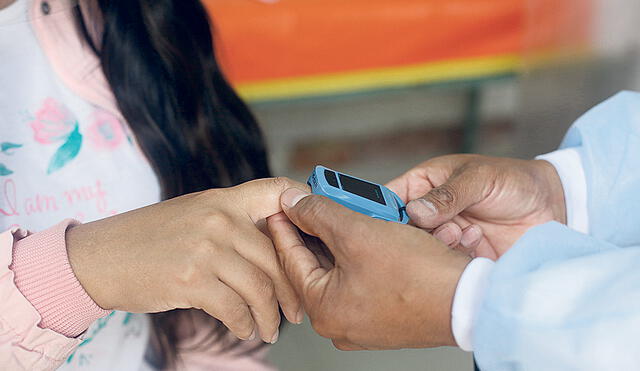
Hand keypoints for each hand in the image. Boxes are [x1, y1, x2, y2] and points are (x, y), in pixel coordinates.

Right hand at [66, 177, 306, 342]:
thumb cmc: (148, 239)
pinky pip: (236, 308)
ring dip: (271, 315)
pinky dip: (246, 324)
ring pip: (261, 287)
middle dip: (292, 289)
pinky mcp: (192, 280)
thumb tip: (275, 245)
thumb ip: (232, 222)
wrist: (100, 257)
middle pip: (277, 254)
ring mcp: (206, 248)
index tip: (314, 238)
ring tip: (271, 329)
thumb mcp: (193, 214)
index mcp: (222, 199)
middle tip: (297, 310)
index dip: (304, 206)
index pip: (276, 190)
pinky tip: (246, 330)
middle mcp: (219, 219)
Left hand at [267, 188, 470, 349]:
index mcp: (323, 309)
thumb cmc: (416, 273)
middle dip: (317, 231)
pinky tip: (373, 236)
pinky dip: (364, 258)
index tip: (280, 205)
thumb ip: (319, 213)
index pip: (291, 259)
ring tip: (344, 213)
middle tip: (313, 205)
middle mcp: (340, 323)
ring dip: (344, 242)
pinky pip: (366, 282)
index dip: (285, 225)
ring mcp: (365, 324)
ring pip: (343, 273)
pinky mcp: (389, 319)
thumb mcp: (358, 231)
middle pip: (318, 266)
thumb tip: (293, 203)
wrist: (470, 301)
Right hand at [386, 155, 565, 258]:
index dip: (379, 214)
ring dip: (440, 244)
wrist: (554, 206)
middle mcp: (428, 215)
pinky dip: (458, 257)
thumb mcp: (479, 178)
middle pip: (399, 233)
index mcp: (423, 186)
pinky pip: (446, 267)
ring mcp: (444, 239)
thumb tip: (416, 213)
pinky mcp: (460, 260)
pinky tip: (478, 241)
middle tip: (440, 228)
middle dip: (415, 234)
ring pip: (421, 252)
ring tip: (464, 231)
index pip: (387, 200)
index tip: (387, 225)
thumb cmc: (513, 181)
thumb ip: (448, 194)